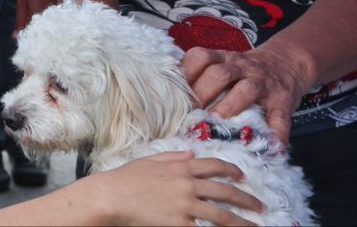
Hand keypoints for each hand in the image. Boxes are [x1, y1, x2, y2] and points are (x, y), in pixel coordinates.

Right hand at [92, 151, 263, 225]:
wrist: (111, 197)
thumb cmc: (124, 179)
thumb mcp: (148, 160)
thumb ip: (172, 156)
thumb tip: (191, 152)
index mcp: (181, 167)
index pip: (214, 166)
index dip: (232, 171)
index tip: (242, 176)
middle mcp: (188, 185)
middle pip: (225, 192)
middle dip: (247, 200)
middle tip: (260, 206)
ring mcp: (185, 206)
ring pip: (222, 215)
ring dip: (242, 222)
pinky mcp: (180, 224)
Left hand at [181, 44, 307, 145]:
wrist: (286, 63)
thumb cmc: (244, 70)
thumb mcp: (224, 63)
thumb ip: (202, 75)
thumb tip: (169, 95)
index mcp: (223, 59)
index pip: (201, 57)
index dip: (186, 73)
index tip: (173, 92)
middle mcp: (242, 68)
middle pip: (219, 73)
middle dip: (202, 92)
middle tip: (189, 114)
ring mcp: (264, 83)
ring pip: (246, 90)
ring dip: (230, 106)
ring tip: (217, 122)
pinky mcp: (283, 101)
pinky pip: (280, 116)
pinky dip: (277, 133)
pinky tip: (271, 147)